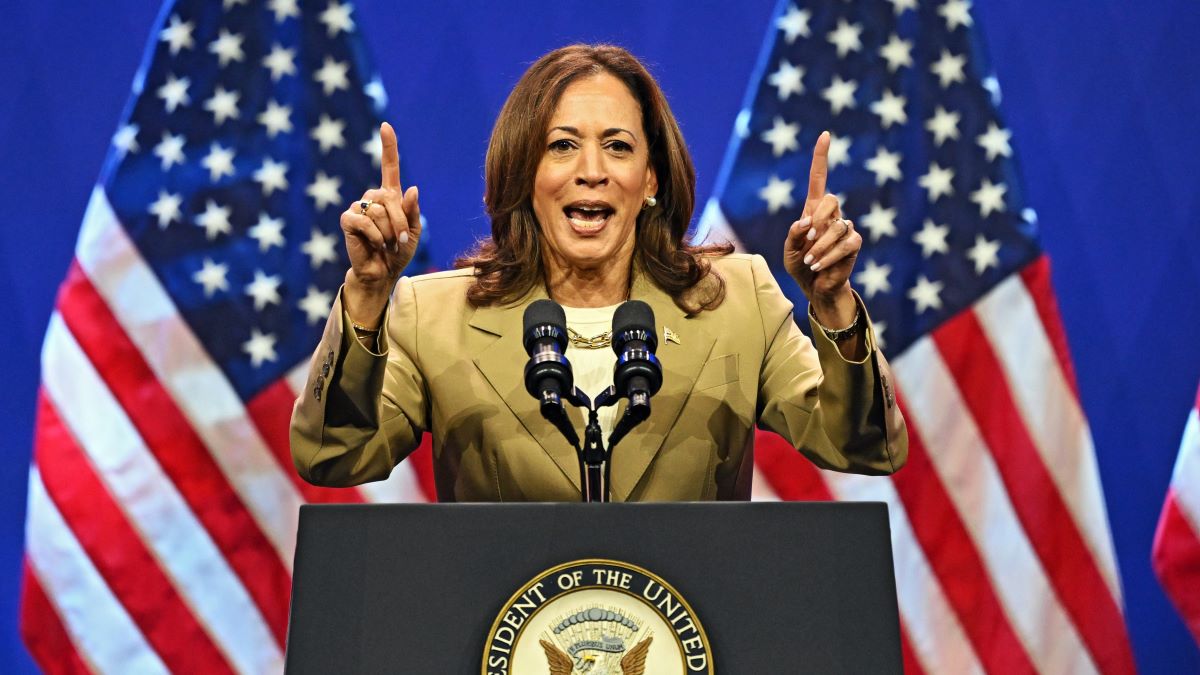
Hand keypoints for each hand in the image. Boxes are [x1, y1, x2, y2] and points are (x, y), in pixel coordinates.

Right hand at [340, 122, 421, 325]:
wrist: (381, 272)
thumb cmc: (398, 252)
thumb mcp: (413, 232)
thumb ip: (413, 212)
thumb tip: (413, 188)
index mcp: (390, 197)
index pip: (390, 166)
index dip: (388, 146)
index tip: (386, 126)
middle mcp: (373, 198)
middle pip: (390, 198)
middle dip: (400, 222)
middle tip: (400, 241)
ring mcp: (358, 207)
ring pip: (378, 211)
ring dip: (388, 232)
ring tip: (386, 244)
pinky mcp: (348, 220)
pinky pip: (364, 222)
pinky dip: (375, 236)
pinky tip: (374, 244)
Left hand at [782, 131, 861, 308]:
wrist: (815, 285)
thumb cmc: (800, 264)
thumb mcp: (788, 250)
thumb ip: (793, 234)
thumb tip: (806, 221)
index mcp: (813, 209)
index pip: (819, 178)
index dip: (821, 157)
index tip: (825, 135)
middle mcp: (832, 214)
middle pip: (831, 199)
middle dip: (818, 218)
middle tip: (808, 239)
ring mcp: (845, 227)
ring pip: (838, 226)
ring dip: (820, 246)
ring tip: (810, 260)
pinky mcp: (854, 243)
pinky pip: (846, 243)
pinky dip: (829, 256)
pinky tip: (819, 265)